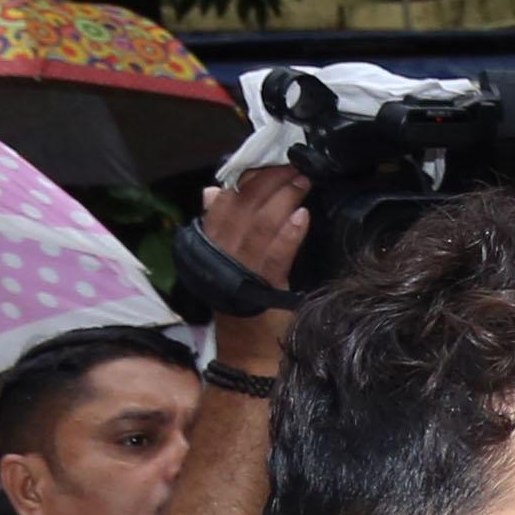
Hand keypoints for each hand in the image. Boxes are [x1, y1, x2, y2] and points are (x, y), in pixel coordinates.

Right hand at [196, 165, 310, 367]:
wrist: (247, 353)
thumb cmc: (243, 306)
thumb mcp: (225, 261)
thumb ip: (221, 225)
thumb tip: (212, 191)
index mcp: (212, 243)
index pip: (227, 199)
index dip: (249, 177)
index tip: (272, 162)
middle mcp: (221, 254)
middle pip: (243, 206)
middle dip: (270, 181)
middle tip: (295, 166)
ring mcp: (240, 271)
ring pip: (260, 225)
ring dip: (284, 199)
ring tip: (302, 182)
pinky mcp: (261, 289)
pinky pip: (274, 256)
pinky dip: (288, 234)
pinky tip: (302, 217)